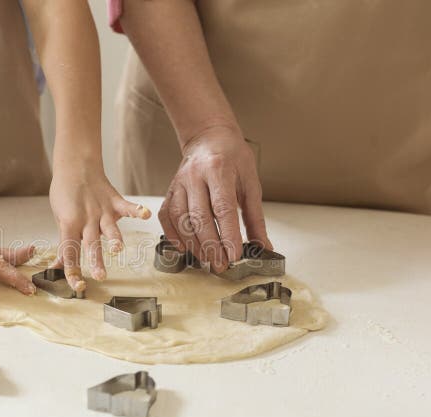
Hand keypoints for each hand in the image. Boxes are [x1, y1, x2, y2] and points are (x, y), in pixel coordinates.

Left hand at [49, 169, 150, 291]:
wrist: (76, 166)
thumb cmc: (65, 193)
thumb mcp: (59, 218)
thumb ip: (65, 242)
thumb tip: (60, 266)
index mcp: (70, 224)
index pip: (70, 251)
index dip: (72, 270)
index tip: (77, 285)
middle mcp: (86, 219)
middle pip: (91, 244)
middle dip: (95, 261)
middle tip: (99, 276)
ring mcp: (102, 210)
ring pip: (109, 228)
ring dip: (114, 239)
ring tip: (118, 249)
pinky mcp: (115, 201)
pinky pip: (127, 207)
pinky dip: (136, 210)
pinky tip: (145, 214)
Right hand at [158, 124, 271, 272]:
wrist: (208, 137)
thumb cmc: (232, 158)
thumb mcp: (251, 182)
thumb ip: (255, 217)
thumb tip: (263, 247)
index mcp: (219, 169)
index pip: (223, 207)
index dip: (228, 234)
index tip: (235, 255)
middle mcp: (195, 175)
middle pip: (199, 216)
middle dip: (211, 245)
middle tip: (221, 265)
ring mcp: (179, 183)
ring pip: (181, 219)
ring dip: (193, 244)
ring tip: (207, 260)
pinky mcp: (169, 190)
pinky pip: (167, 216)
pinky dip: (174, 235)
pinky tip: (186, 248)